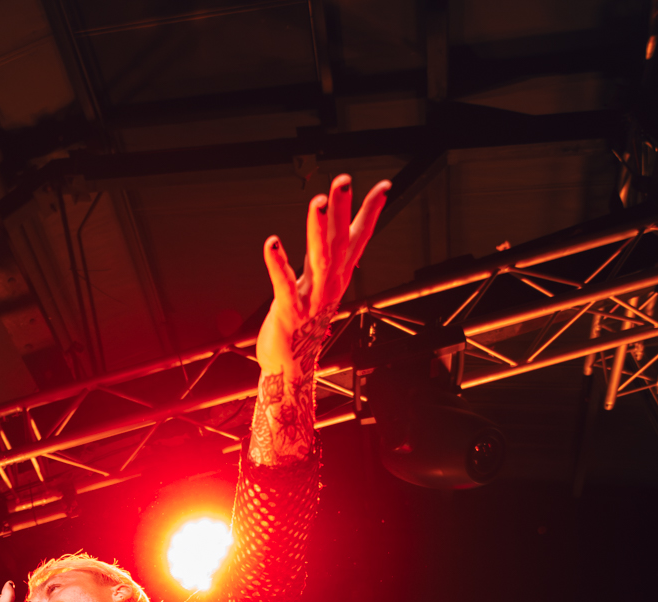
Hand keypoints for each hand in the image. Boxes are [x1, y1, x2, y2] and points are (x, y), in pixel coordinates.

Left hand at [258, 175, 389, 378]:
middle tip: (343, 181)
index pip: (359, 237)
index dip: (371, 212)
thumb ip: (328, 255)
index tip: (384, 186)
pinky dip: (279, 264)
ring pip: (319, 259)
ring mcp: (312, 297)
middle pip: (339, 241)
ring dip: (318, 231)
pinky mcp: (290, 311)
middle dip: (342, 210)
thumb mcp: (322, 284)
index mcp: (338, 275)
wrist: (291, 364)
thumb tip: (332, 229)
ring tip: (318, 204)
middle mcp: (329, 283)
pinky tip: (272, 243)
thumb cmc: (303, 321)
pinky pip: (284, 284)